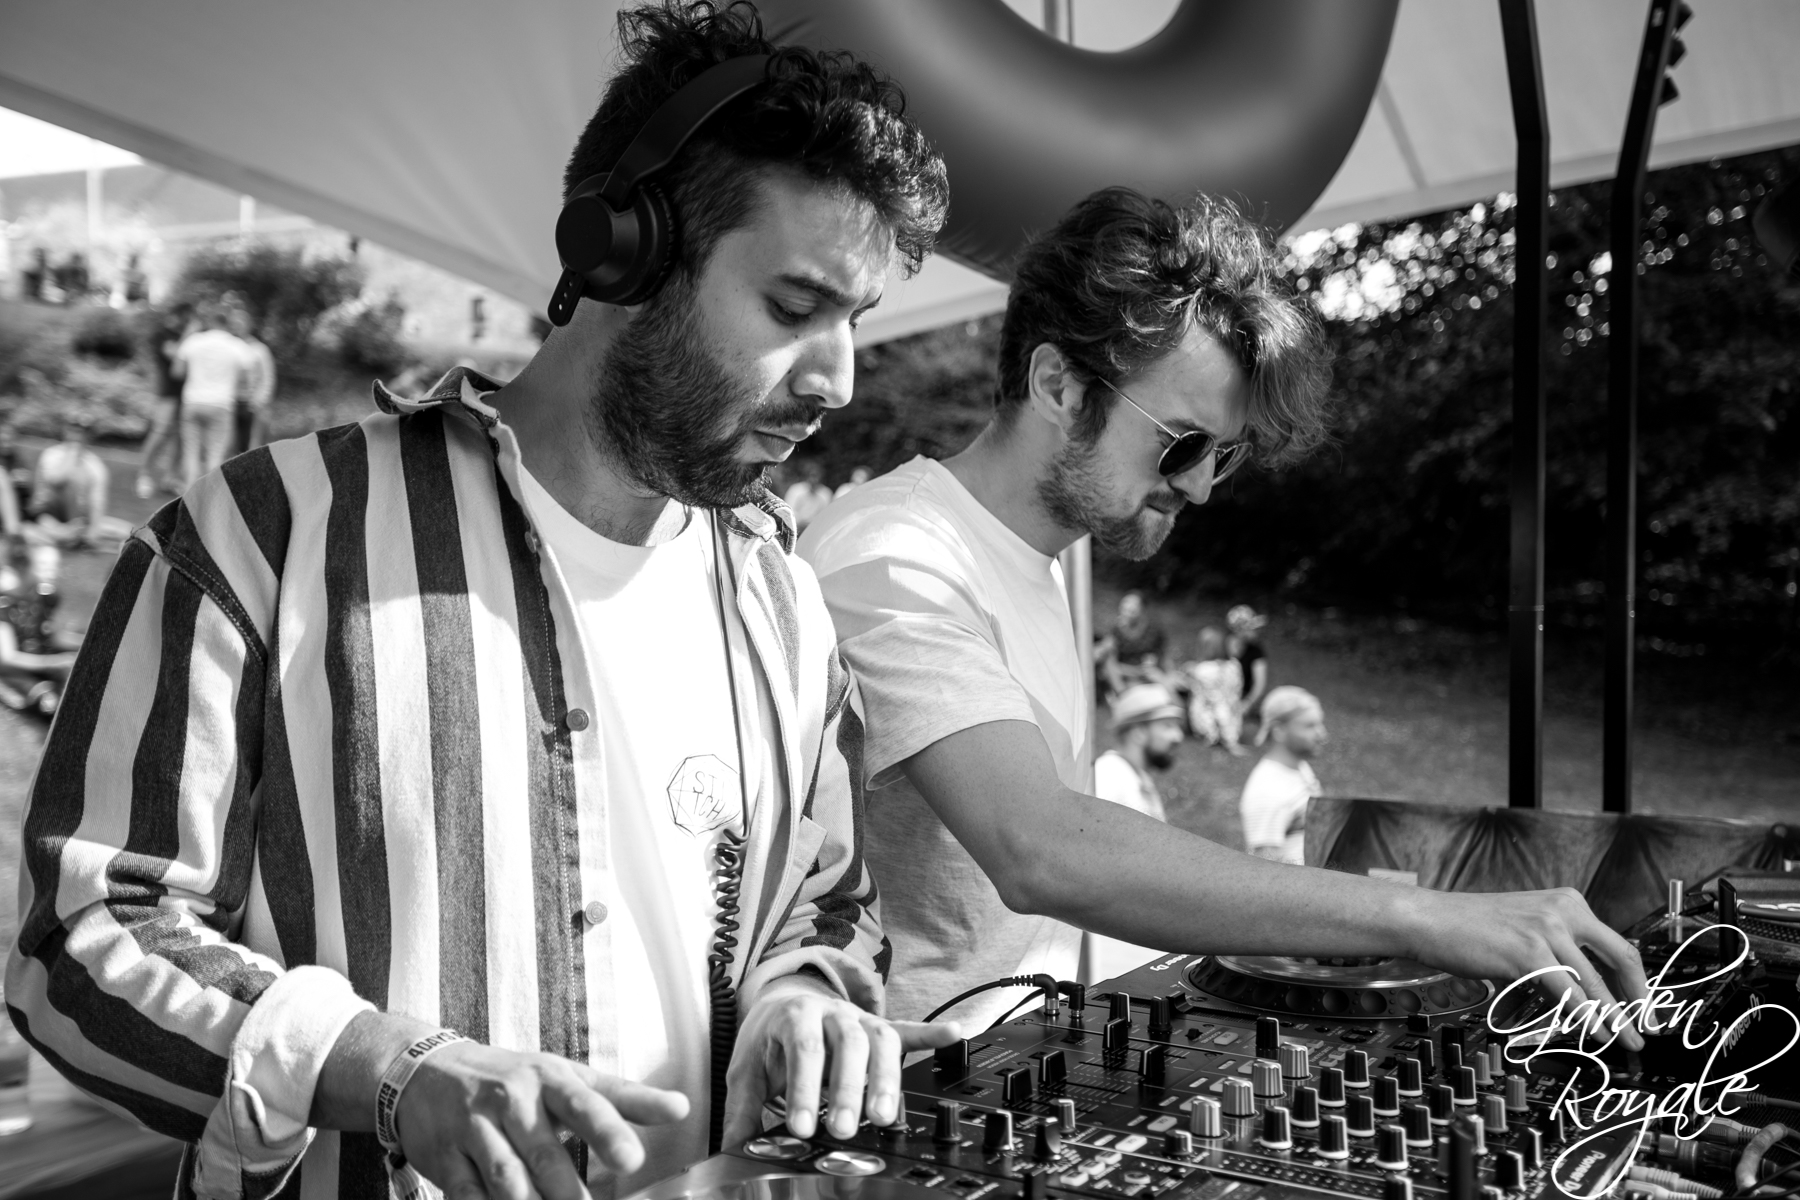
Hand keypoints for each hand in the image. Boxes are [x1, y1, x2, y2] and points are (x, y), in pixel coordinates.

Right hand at [394, 1041, 688, 1199]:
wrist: (428, 1071)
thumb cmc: (515, 1079)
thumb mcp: (569, 1078)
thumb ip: (625, 1098)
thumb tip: (681, 1108)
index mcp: (549, 1079)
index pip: (584, 1104)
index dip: (608, 1132)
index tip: (632, 1160)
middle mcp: (512, 1100)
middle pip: (544, 1151)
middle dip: (569, 1190)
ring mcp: (475, 1128)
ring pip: (507, 1176)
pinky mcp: (445, 1156)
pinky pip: (466, 1193)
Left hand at [723, 974, 962, 1147]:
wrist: (783, 1000)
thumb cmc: (769, 1039)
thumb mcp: (746, 1067)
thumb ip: (743, 1107)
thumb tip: (734, 1147)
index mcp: (794, 1016)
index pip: (803, 1050)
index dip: (804, 1088)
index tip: (801, 1126)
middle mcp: (831, 1012)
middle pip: (847, 1044)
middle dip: (847, 1089)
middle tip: (843, 1128)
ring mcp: (859, 1018)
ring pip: (879, 1041)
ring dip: (884, 1079)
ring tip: (883, 1117)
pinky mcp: (881, 1027)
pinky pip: (909, 1029)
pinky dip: (932, 1033)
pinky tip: (954, 1035)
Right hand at [1404, 886, 1648, 1050]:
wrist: (1430, 919)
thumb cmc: (1470, 927)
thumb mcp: (1526, 929)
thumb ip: (1558, 950)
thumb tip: (1587, 992)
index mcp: (1568, 902)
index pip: (1617, 944)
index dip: (1636, 980)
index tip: (1643, 1005)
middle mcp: (1564, 911)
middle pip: (1621, 958)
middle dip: (1640, 998)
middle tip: (1647, 1027)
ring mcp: (1547, 930)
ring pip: (1596, 982)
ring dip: (1616, 1017)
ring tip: (1627, 1040)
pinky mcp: (1528, 952)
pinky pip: (1568, 992)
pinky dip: (1587, 1018)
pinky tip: (1595, 1033)